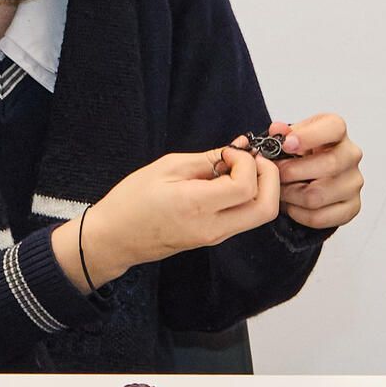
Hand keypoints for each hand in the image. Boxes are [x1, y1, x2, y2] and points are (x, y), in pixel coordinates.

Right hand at [71, 143, 281, 285]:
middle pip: (267, 208)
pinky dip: (248, 196)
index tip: (228, 151)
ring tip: (238, 167)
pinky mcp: (214, 238)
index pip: (246, 186)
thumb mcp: (166, 168)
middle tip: (251, 158)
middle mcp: (213, 227)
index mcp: (197, 206)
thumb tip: (237, 147)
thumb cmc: (132, 200)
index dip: (246, 162)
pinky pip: (244, 218)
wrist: (115, 238)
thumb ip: (206, 159)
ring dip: (261, 187)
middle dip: (270, 177)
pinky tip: (228, 180)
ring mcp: (215, 237)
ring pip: (260, 215)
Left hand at [266, 114, 364, 230]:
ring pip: (317, 196)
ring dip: (291, 195)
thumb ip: (283, 133)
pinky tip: (291, 204)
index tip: (287, 144)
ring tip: (280, 190)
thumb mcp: (292, 137)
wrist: (313, 175)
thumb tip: (277, 130)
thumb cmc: (304, 153)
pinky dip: (298, 213)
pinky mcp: (351, 207)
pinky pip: (319, 217)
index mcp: (337, 131)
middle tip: (275, 174)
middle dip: (292, 172)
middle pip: (328, 165)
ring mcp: (353, 183)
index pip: (334, 127)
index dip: (309, 136)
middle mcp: (351, 155)